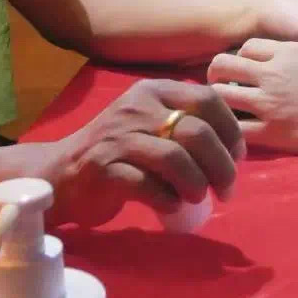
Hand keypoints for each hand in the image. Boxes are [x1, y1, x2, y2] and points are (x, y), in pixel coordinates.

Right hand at [49, 79, 243, 224]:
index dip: (230, 130)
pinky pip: (148, 186)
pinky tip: (171, 206)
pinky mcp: (103, 170)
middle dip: (222, 165)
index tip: (237, 156)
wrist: (60, 174)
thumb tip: (233, 148)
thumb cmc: (117, 151)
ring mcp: (117, 138)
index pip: (206, 99)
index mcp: (153, 91)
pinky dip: (168, 200)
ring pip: (175, 158)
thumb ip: (184, 122)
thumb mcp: (149, 122)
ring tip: (199, 198)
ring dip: (197, 184)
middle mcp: (136, 108)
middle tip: (227, 189)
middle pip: (197, 132)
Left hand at [208, 39, 297, 160]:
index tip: (244, 69)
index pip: (246, 46)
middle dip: (216, 74)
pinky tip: (235, 131)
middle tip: (220, 85)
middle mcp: (273, 73)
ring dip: (217, 101)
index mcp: (288, 51)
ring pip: (220, 95)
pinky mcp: (272, 132)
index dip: (241, 57)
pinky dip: (230, 129)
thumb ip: (292, 58)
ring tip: (223, 108)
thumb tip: (270, 63)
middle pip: (222, 64)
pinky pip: (235, 128)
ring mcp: (270, 103)